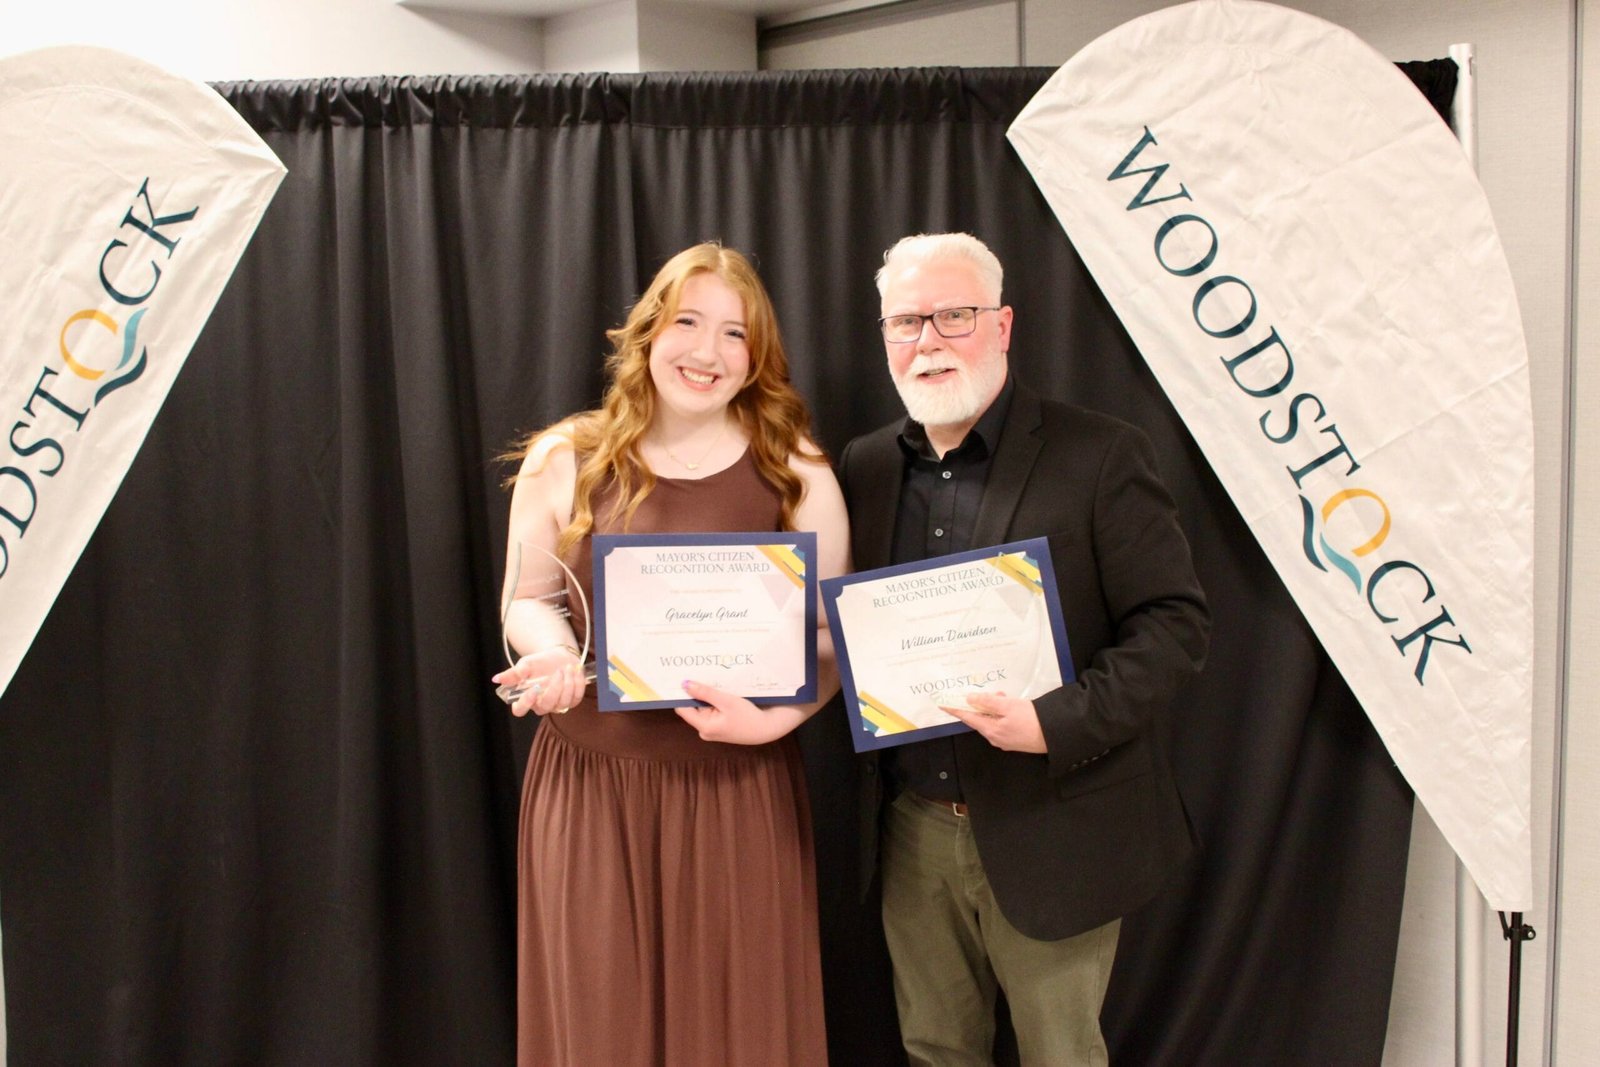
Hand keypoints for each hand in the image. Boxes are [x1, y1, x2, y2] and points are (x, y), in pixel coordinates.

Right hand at [493, 647, 586, 717]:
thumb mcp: (525, 665)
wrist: (558, 656)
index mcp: (526, 698)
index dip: (526, 702)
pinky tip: (575, 671)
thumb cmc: (539, 663)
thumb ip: (513, 673)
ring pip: (563, 702)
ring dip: (568, 683)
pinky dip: (577, 683)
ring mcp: (557, 705)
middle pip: (546, 706)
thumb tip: (496, 679)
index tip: (534, 688)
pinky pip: (576, 697)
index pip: (520, 710)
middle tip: (558, 671)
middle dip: (554, 688)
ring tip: (567, 667)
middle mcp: (541, 705)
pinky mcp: (572, 701)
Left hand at [675, 680, 797, 745]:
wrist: (768, 729)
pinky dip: (714, 701)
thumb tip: (685, 684)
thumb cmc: (749, 717)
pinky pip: (711, 710)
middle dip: (696, 692)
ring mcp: (712, 729)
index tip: (679, 679)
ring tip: (713, 681)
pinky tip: (722, 691)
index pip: (682, 708)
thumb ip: (705, 693)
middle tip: (697, 674)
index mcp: (704, 727)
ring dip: (707, 695)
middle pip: (693, 707)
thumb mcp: (727, 701)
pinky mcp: (719, 726)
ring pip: (703, 707)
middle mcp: (705, 730)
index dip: (679, 694)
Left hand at [940, 691, 1046, 752]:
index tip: (943, 705)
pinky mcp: (1014, 740)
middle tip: (995, 694)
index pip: (968, 718)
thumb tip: (970, 699)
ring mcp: (1005, 741)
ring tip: (1006, 698)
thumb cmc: (1032, 720)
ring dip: (995, 708)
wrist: (1054, 736)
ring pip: (992, 720)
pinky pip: (1002, 724)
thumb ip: (988, 702)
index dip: (955, 709)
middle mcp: (995, 738)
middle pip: (981, 718)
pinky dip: (1003, 714)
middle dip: (983, 704)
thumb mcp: (1009, 706)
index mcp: (991, 730)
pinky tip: (1013, 707)